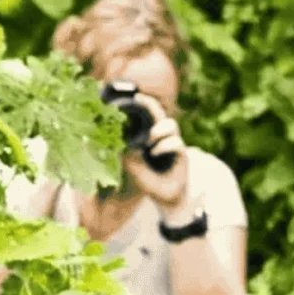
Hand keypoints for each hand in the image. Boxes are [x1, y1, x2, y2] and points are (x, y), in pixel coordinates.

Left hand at [122, 93, 189, 211]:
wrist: (164, 198)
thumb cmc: (147, 180)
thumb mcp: (130, 164)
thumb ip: (124, 151)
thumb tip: (112, 139)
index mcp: (150, 136)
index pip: (148, 115)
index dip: (143, 104)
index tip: (134, 96)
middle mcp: (162, 137)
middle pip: (161, 114)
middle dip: (151, 106)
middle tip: (140, 101)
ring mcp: (173, 144)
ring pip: (171, 125)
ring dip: (159, 129)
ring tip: (149, 140)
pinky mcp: (182, 154)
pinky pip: (176, 142)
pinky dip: (165, 145)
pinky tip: (155, 153)